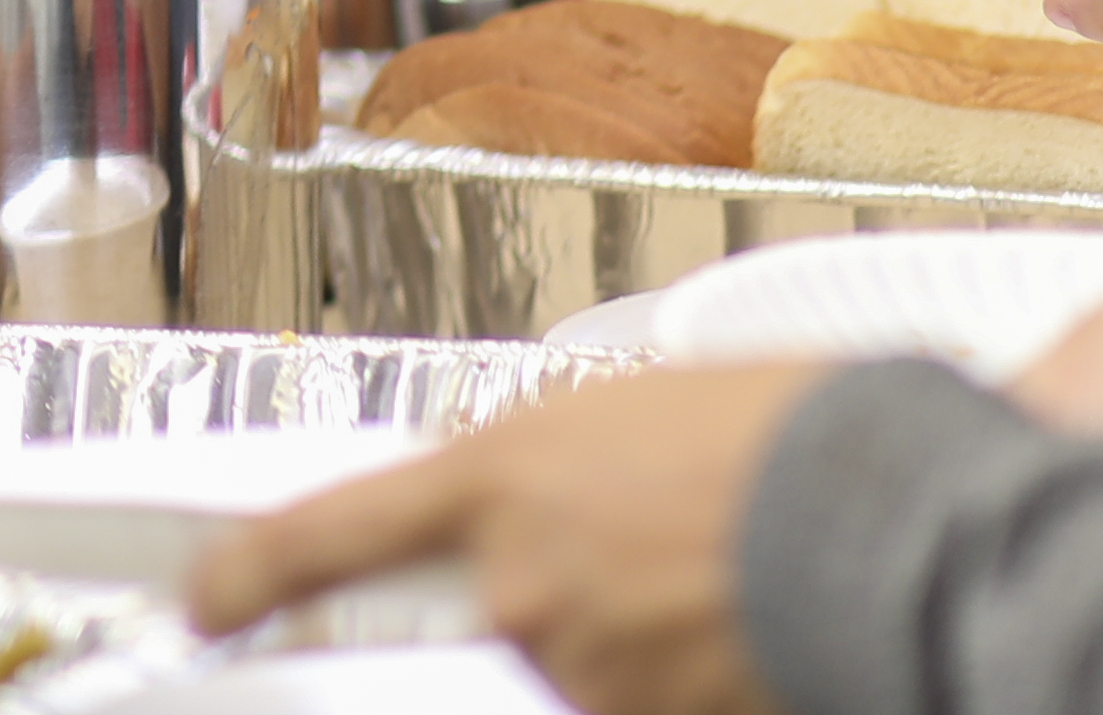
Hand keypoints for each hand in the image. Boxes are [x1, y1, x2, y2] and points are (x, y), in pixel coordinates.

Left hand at [187, 362, 820, 714]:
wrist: (897, 525)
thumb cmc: (793, 441)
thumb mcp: (638, 416)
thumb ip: (551, 473)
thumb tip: (530, 513)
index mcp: (500, 478)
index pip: (326, 533)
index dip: (252, 574)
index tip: (205, 600)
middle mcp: (517, 585)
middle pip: (494, 613)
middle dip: (562, 596)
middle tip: (659, 566)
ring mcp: (580, 671)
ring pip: (583, 668)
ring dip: (644, 638)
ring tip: (738, 580)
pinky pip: (644, 705)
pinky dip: (689, 680)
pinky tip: (750, 631)